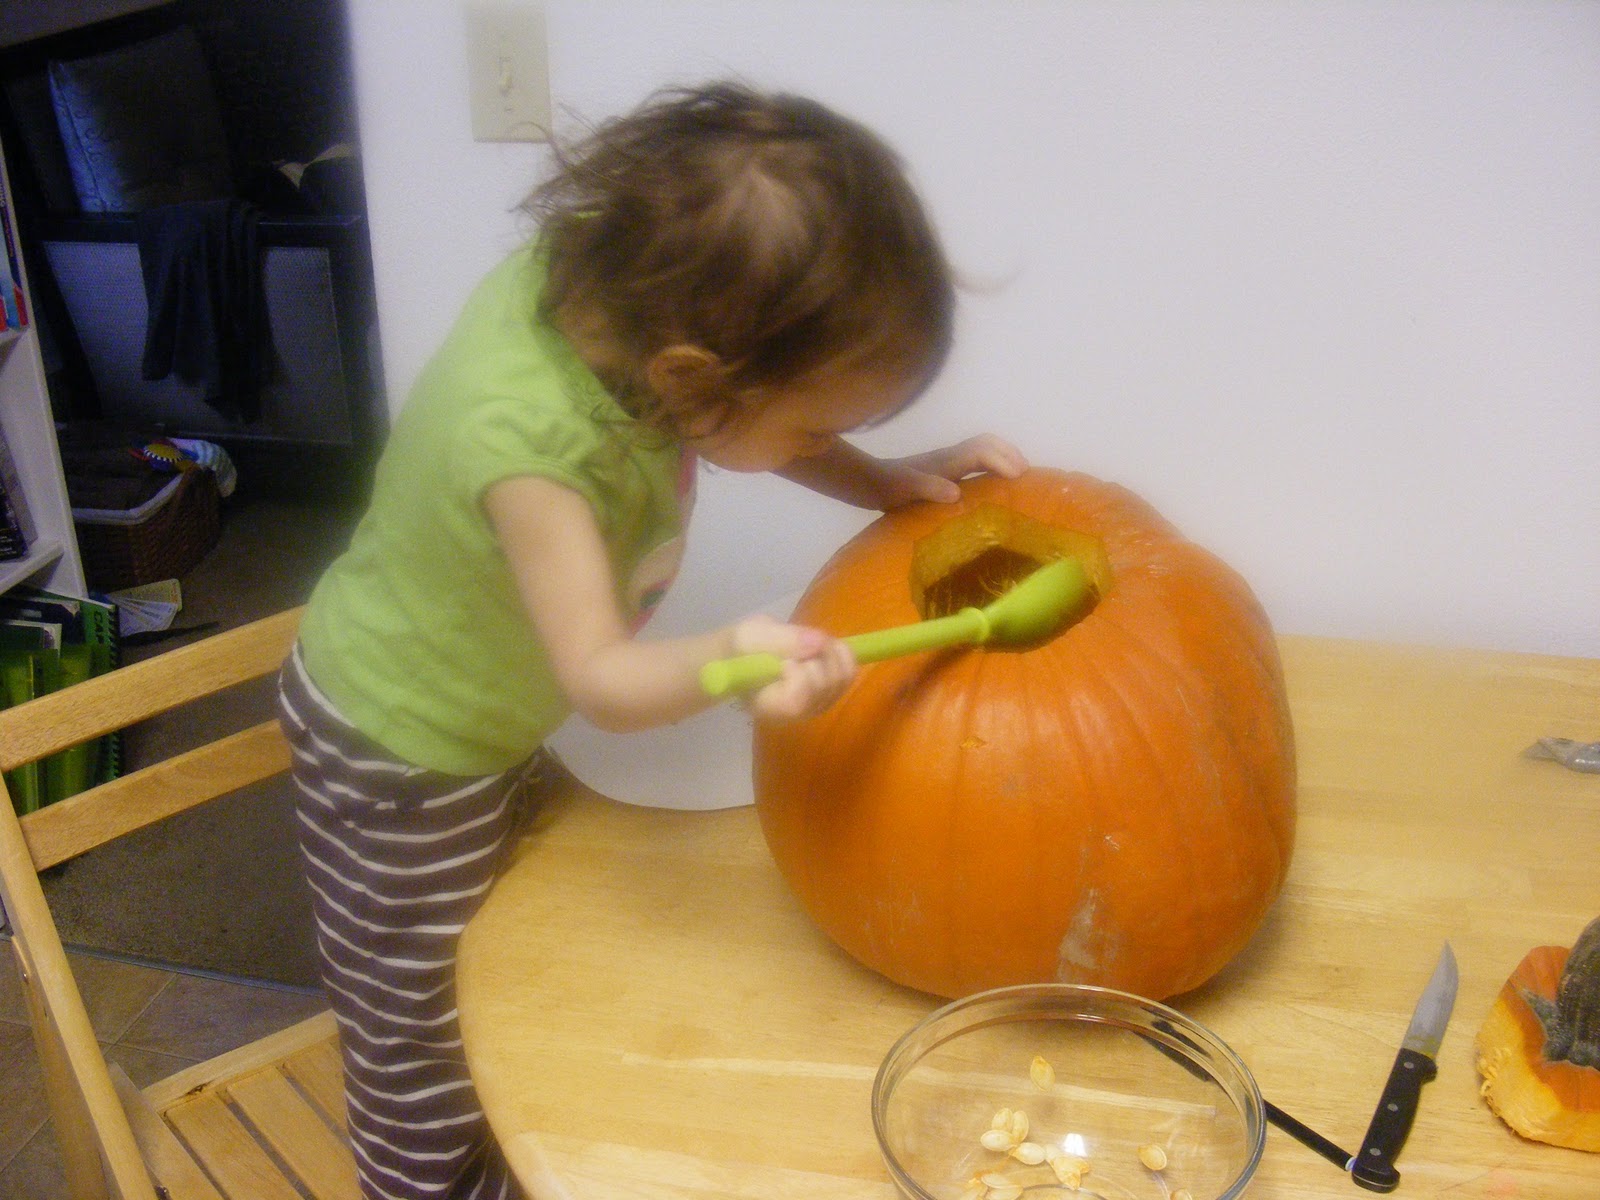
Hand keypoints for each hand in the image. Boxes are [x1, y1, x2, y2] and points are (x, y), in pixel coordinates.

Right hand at [727, 614, 856, 720]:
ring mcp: (816, 705)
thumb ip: (782, 641)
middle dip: (817, 655)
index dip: (798, 671)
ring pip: (842, 678)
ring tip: (811, 643)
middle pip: (824, 685)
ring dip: (832, 652)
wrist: (744, 655)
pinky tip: (824, 647)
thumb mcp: (750, 637)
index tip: (784, 659)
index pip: (798, 698)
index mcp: (769, 706)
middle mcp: (796, 713)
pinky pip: (850, 674)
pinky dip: (842, 654)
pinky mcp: (829, 694)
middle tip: (799, 642)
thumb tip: (819, 642)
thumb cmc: (739, 649)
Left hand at [875, 433, 1028, 506]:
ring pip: (983, 449)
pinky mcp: (945, 470)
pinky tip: (995, 485)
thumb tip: (956, 493)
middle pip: (987, 442)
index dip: (1003, 461)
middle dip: (1009, 453)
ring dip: (1004, 456)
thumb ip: (928, 488)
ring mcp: (948, 462)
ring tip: (1019, 476)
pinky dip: (993, 465)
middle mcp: (951, 457)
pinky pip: (976, 461)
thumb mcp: (905, 490)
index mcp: (946, 461)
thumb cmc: (887, 487)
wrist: (868, 482)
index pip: (982, 452)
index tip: (1019, 476)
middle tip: (1027, 474)